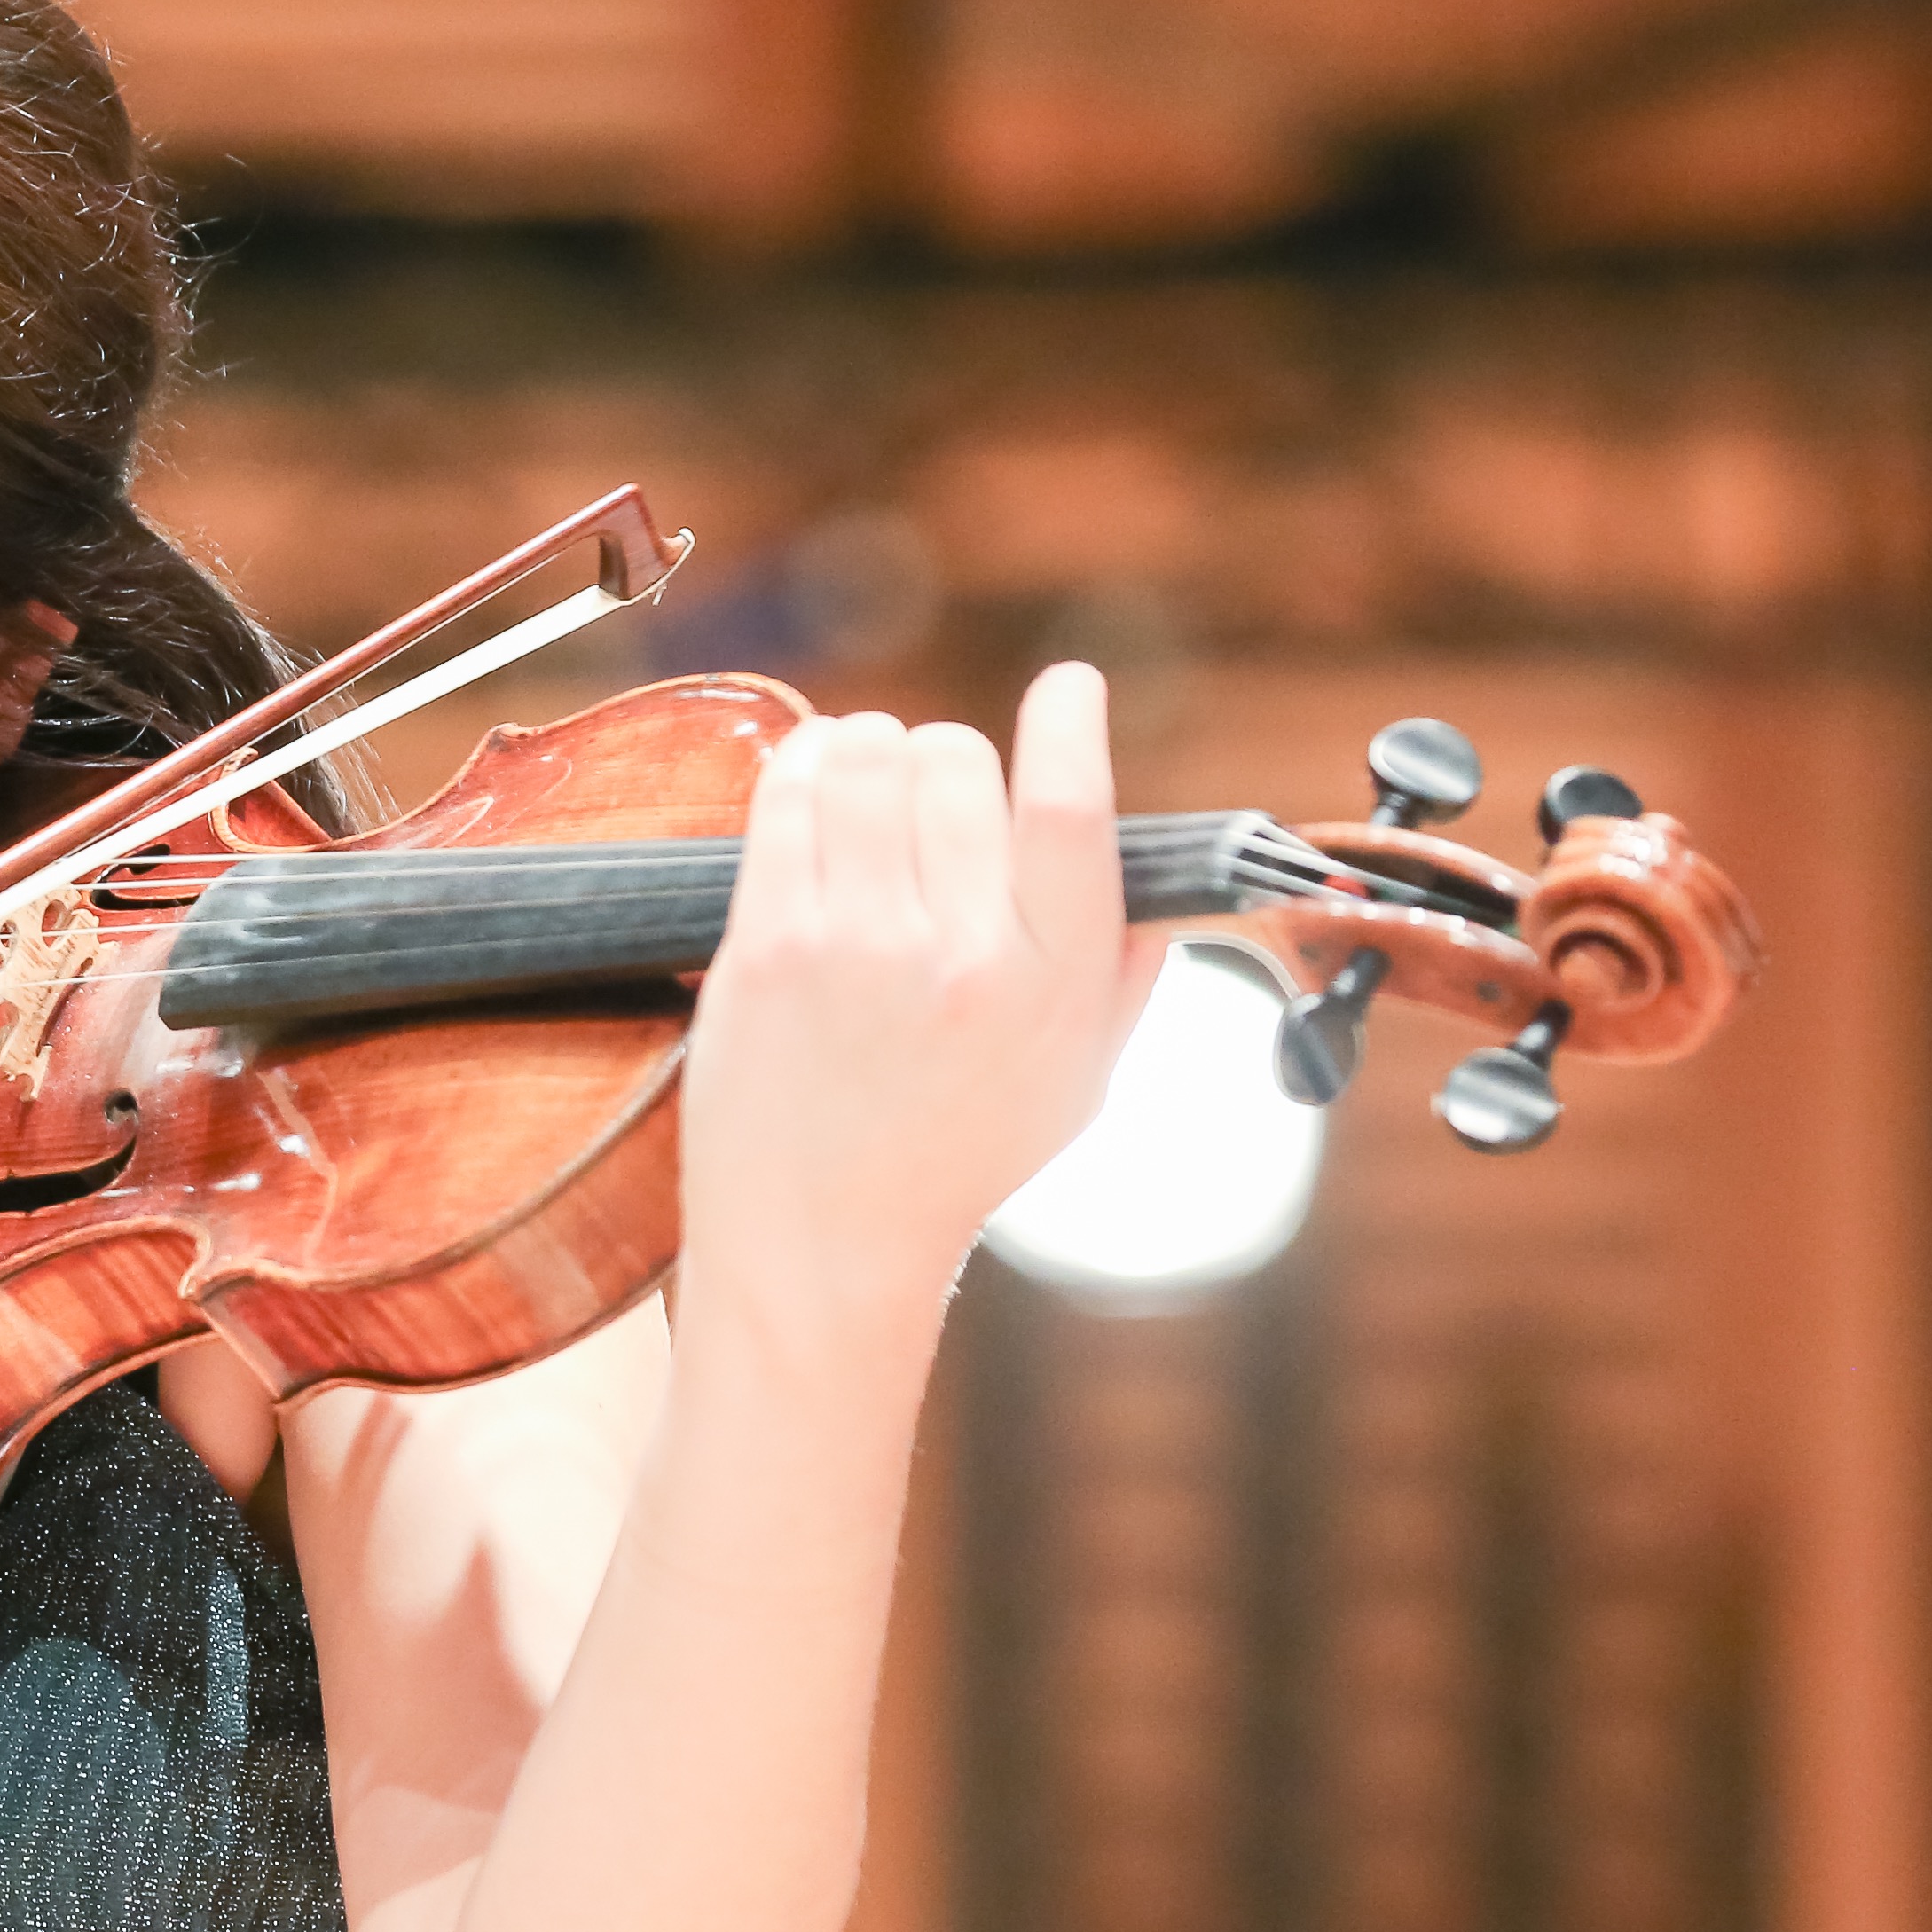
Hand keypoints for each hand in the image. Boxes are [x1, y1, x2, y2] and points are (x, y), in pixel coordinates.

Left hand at [678, 664, 1158, 1342]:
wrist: (824, 1244)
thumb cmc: (954, 1158)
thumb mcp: (1080, 1079)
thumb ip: (1124, 973)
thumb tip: (1167, 884)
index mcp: (1050, 983)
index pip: (1071, 811)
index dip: (1070, 724)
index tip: (1069, 687)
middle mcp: (956, 959)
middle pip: (957, 762)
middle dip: (949, 759)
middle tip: (935, 797)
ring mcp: (851, 949)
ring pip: (867, 758)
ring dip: (871, 749)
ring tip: (871, 781)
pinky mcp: (764, 949)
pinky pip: (786, 796)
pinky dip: (804, 767)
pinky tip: (817, 784)